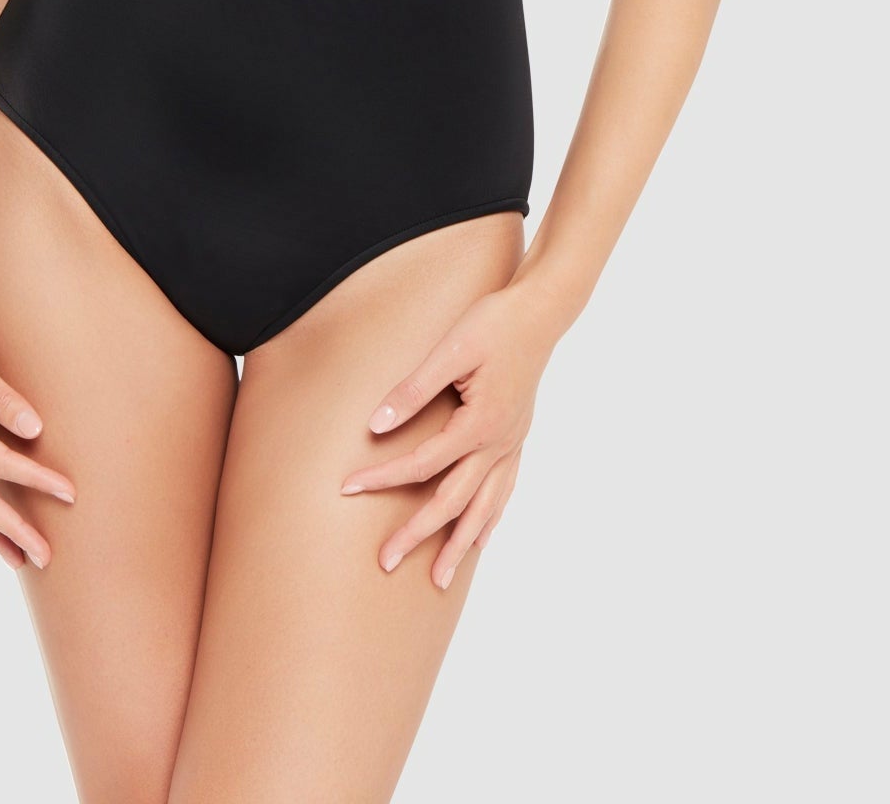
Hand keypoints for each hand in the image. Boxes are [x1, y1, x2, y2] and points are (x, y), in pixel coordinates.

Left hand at [338, 283, 558, 588]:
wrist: (542, 311)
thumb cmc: (494, 323)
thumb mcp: (451, 349)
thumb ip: (414, 389)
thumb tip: (376, 424)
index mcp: (478, 425)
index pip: (420, 464)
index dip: (382, 478)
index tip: (347, 488)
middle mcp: (498, 444)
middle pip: (451, 502)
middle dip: (418, 535)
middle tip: (386, 563)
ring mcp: (511, 444)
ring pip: (483, 508)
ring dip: (460, 544)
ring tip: (440, 578)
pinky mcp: (517, 438)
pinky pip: (503, 490)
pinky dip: (490, 518)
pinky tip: (481, 537)